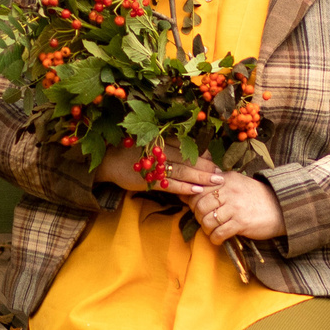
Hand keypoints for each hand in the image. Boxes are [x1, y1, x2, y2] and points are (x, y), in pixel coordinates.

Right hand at [96, 146, 218, 195]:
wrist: (108, 161)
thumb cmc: (131, 152)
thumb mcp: (148, 142)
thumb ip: (166, 143)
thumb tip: (190, 148)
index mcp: (159, 139)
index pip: (185, 145)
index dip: (202, 153)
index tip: (214, 159)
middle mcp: (158, 150)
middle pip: (187, 158)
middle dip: (205, 166)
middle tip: (220, 172)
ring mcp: (153, 165)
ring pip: (181, 170)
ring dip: (200, 176)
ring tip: (215, 181)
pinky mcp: (148, 180)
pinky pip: (170, 184)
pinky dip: (184, 187)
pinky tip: (197, 190)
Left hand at [190, 171, 284, 244]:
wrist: (281, 208)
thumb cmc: (255, 197)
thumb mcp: (236, 183)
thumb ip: (215, 184)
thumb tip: (188, 190)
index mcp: (227, 179)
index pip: (199, 189)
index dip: (192, 201)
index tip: (196, 208)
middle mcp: (229, 191)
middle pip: (200, 205)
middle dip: (198, 216)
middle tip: (204, 221)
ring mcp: (235, 207)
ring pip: (207, 221)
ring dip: (206, 229)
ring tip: (212, 230)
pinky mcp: (241, 223)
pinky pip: (219, 233)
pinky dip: (215, 239)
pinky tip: (219, 239)